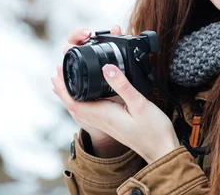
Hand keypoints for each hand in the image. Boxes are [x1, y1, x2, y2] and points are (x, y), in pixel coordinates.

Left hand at [52, 53, 179, 163]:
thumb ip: (123, 86)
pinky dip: (82, 102)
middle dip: (62, 89)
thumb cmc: (153, 130)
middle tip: (57, 72)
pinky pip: (90, 112)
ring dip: (70, 96)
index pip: (74, 102)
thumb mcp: (140, 104)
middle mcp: (101, 120)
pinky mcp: (112, 124)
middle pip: (73, 105)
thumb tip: (107, 68)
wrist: (162, 151)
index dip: (62, 87)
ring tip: (66, 82)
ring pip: (80, 109)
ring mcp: (106, 124)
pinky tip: (87, 96)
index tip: (57, 71)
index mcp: (104, 114)